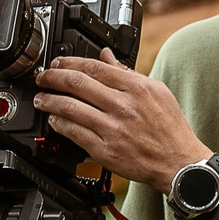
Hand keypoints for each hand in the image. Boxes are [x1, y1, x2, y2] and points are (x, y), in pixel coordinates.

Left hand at [32, 55, 210, 193]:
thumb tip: (106, 56)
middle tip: (42, 77)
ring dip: (49, 101)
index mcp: (136, 88)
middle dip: (52, 78)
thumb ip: (127, 73)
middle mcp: (123, 106)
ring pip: (70, 108)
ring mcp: (113, 129)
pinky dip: (59, 124)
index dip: (70, 62)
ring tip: (41, 98)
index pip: (94, 67)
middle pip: (77, 84)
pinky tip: (54, 119)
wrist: (178, 163)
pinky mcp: (105, 151)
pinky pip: (74, 133)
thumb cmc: (169, 129)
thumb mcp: (156, 91)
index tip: (58, 63)